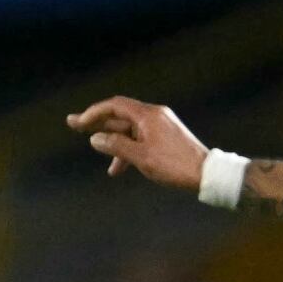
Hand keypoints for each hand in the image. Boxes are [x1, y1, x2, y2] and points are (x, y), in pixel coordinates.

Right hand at [66, 97, 208, 187]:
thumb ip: (116, 146)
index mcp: (148, 115)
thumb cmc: (176, 166)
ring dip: (113, 141)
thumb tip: (95, 139)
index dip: (93, 113)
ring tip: (97, 152)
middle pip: (120, 115)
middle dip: (98, 123)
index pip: (114, 105)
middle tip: (73, 124)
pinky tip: (119, 168)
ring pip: (130, 130)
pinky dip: (130, 149)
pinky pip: (142, 139)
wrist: (208, 175)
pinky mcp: (168, 137)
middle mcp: (155, 115)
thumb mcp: (142, 158)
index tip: (79, 123)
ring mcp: (162, 126)